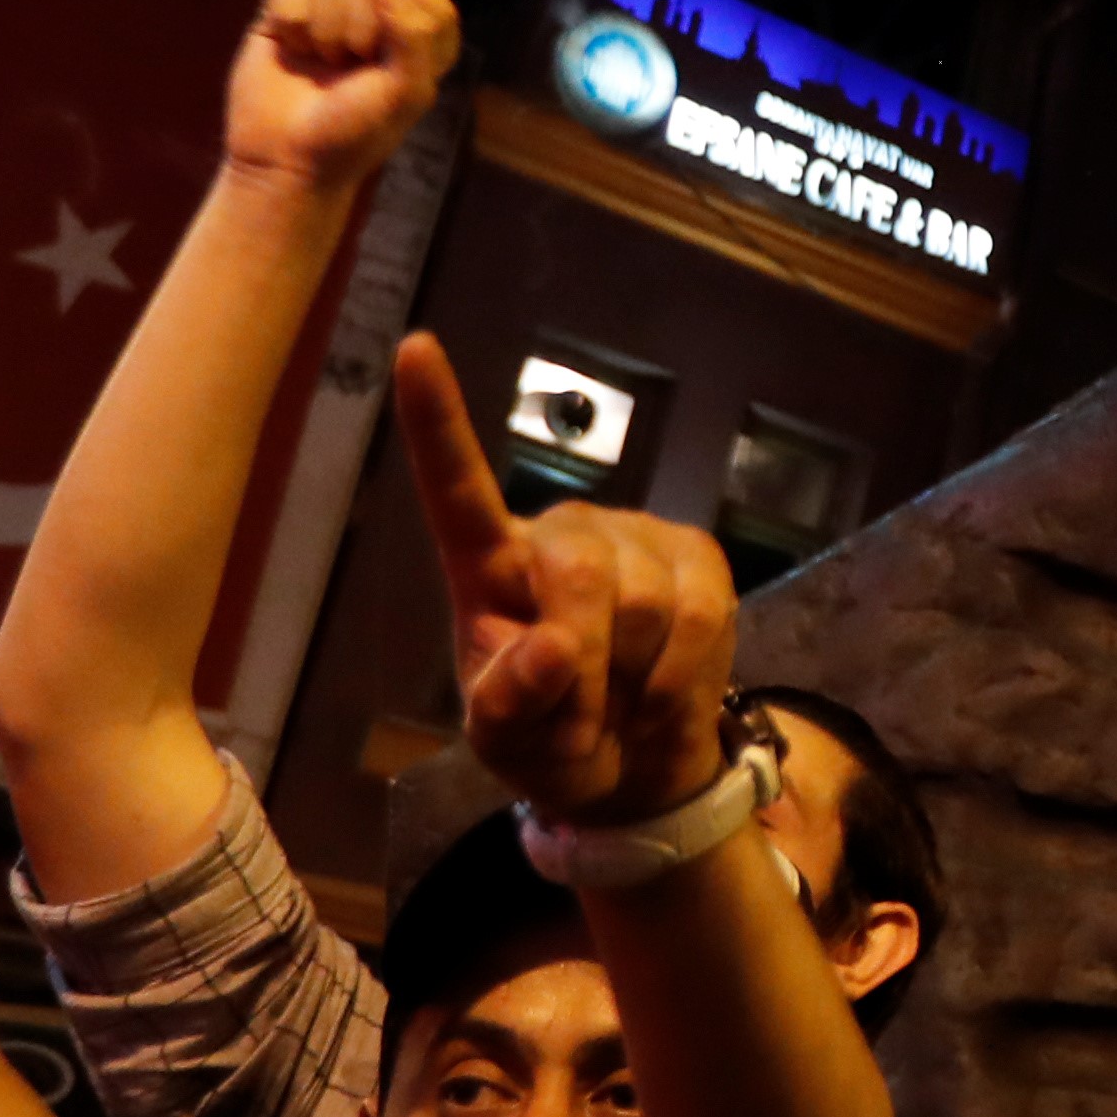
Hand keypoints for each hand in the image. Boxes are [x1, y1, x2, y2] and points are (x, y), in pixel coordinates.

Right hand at [223, 0, 459, 199]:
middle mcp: (375, 19)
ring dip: (325, 30)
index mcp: (417, 40)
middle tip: (347, 72)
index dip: (409, 28)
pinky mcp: (284, 12)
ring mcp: (329, 12)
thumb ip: (414, 34)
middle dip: (361, 31)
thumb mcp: (405, 93)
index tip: (391, 69)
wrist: (284, 160)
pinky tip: (290, 47)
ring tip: (319, 63)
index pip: (429, 0)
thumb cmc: (352, 133)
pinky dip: (290, 17)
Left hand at [396, 333, 737, 824]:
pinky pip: (702, 616)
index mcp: (488, 567)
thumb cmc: (549, 742)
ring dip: (632, 681)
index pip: (457, 491)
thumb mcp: (506, 746)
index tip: (414, 348)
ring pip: (647, 602)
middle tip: (578, 724)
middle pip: (579, 574)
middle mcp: (561, 532)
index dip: (438, 423)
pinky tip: (660, 693)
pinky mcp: (700, 558)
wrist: (637, 768)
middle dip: (584, 663)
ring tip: (619, 704)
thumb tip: (551, 648)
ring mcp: (636, 538)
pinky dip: (680, 678)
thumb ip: (509, 708)